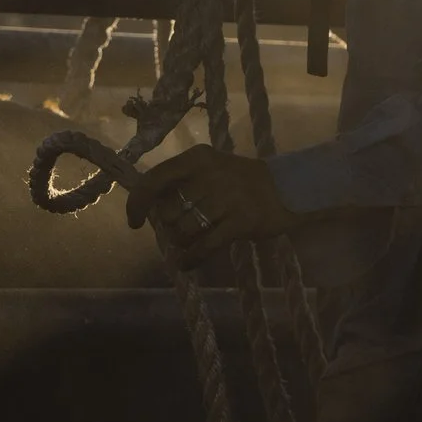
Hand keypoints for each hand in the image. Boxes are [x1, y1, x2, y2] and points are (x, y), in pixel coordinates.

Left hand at [123, 145, 301, 270]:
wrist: (287, 186)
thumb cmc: (241, 180)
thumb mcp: (210, 169)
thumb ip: (181, 183)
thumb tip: (149, 209)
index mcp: (197, 158)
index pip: (155, 179)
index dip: (138, 203)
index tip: (134, 222)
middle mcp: (209, 174)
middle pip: (169, 212)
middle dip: (169, 226)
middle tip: (181, 228)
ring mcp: (227, 198)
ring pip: (184, 231)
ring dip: (181, 242)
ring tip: (190, 242)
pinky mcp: (241, 221)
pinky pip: (204, 246)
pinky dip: (190, 258)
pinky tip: (186, 263)